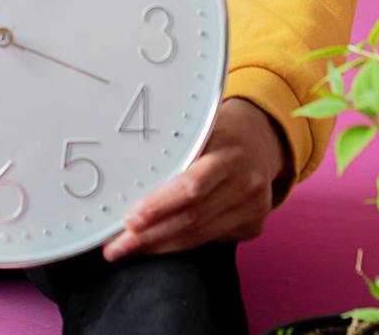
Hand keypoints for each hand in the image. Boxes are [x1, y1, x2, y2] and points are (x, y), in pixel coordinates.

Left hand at [101, 98, 287, 261]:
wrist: (261, 140)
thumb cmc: (220, 133)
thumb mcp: (203, 130)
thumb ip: (176, 151)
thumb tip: (127, 175)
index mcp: (230, 155)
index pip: (191, 187)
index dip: (159, 206)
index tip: (129, 219)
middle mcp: (246, 184)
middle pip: (192, 219)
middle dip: (150, 235)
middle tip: (116, 246)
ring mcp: (253, 208)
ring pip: (199, 236)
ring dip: (160, 245)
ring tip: (128, 248)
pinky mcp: (253, 225)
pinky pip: (210, 240)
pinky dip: (181, 243)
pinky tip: (158, 244)